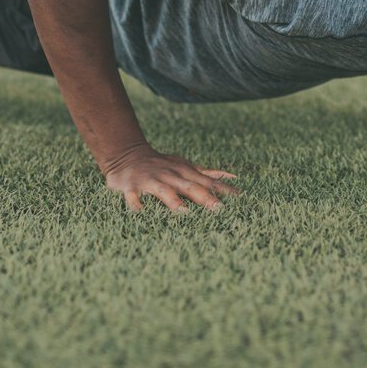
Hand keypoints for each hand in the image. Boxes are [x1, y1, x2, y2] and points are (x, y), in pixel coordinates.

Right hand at [104, 146, 239, 212]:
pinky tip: (140, 212)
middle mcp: (170, 176)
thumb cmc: (162, 165)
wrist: (128, 155)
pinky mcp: (131, 187)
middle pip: (189, 187)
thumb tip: (233, 177)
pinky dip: (136, 203)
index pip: (208, 182)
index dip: (223, 190)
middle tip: (218, 209)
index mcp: (184, 172)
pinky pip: (133, 196)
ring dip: (173, 200)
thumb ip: (208, 174)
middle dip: (204, 197)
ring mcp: (151, 181)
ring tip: (183, 211)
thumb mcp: (185, 166)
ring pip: (163, 191)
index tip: (239, 199)